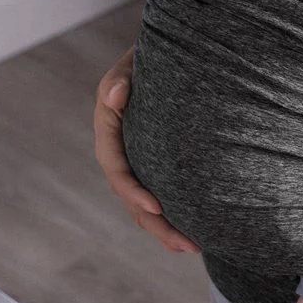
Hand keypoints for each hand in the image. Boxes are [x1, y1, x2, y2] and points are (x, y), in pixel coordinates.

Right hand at [93, 44, 199, 254]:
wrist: (169, 55)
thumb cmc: (149, 56)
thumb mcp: (132, 62)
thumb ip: (122, 78)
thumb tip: (114, 95)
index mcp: (108, 128)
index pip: (116, 167)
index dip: (133, 190)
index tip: (157, 205)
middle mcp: (118, 149)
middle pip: (130, 197)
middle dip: (155, 223)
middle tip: (186, 243)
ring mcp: (135, 160)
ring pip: (143, 204)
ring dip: (165, 229)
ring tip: (193, 248)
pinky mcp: (152, 164)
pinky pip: (158, 195)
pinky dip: (172, 216)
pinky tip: (194, 234)